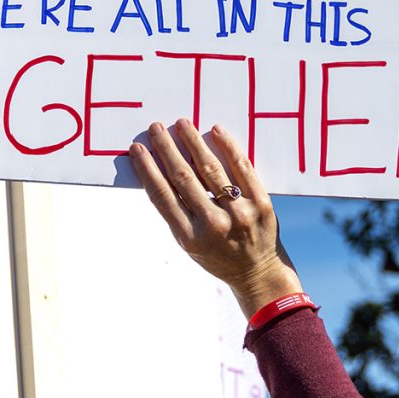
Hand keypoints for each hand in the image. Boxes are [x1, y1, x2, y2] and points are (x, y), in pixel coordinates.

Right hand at [129, 120, 301, 319]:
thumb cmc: (217, 255)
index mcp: (189, 237)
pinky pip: (242, 168)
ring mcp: (239, 213)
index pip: (162, 196)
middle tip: (156, 128)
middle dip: (167, 149)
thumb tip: (160, 169)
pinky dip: (228, 147)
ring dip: (193, 142)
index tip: (137, 149)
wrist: (259, 273)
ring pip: (211, 169)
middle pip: (184, 178)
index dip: (148, 169)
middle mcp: (213, 225)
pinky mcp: (261, 203)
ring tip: (181, 124)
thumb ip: (177, 211)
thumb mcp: (189, 243)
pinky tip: (216, 131)